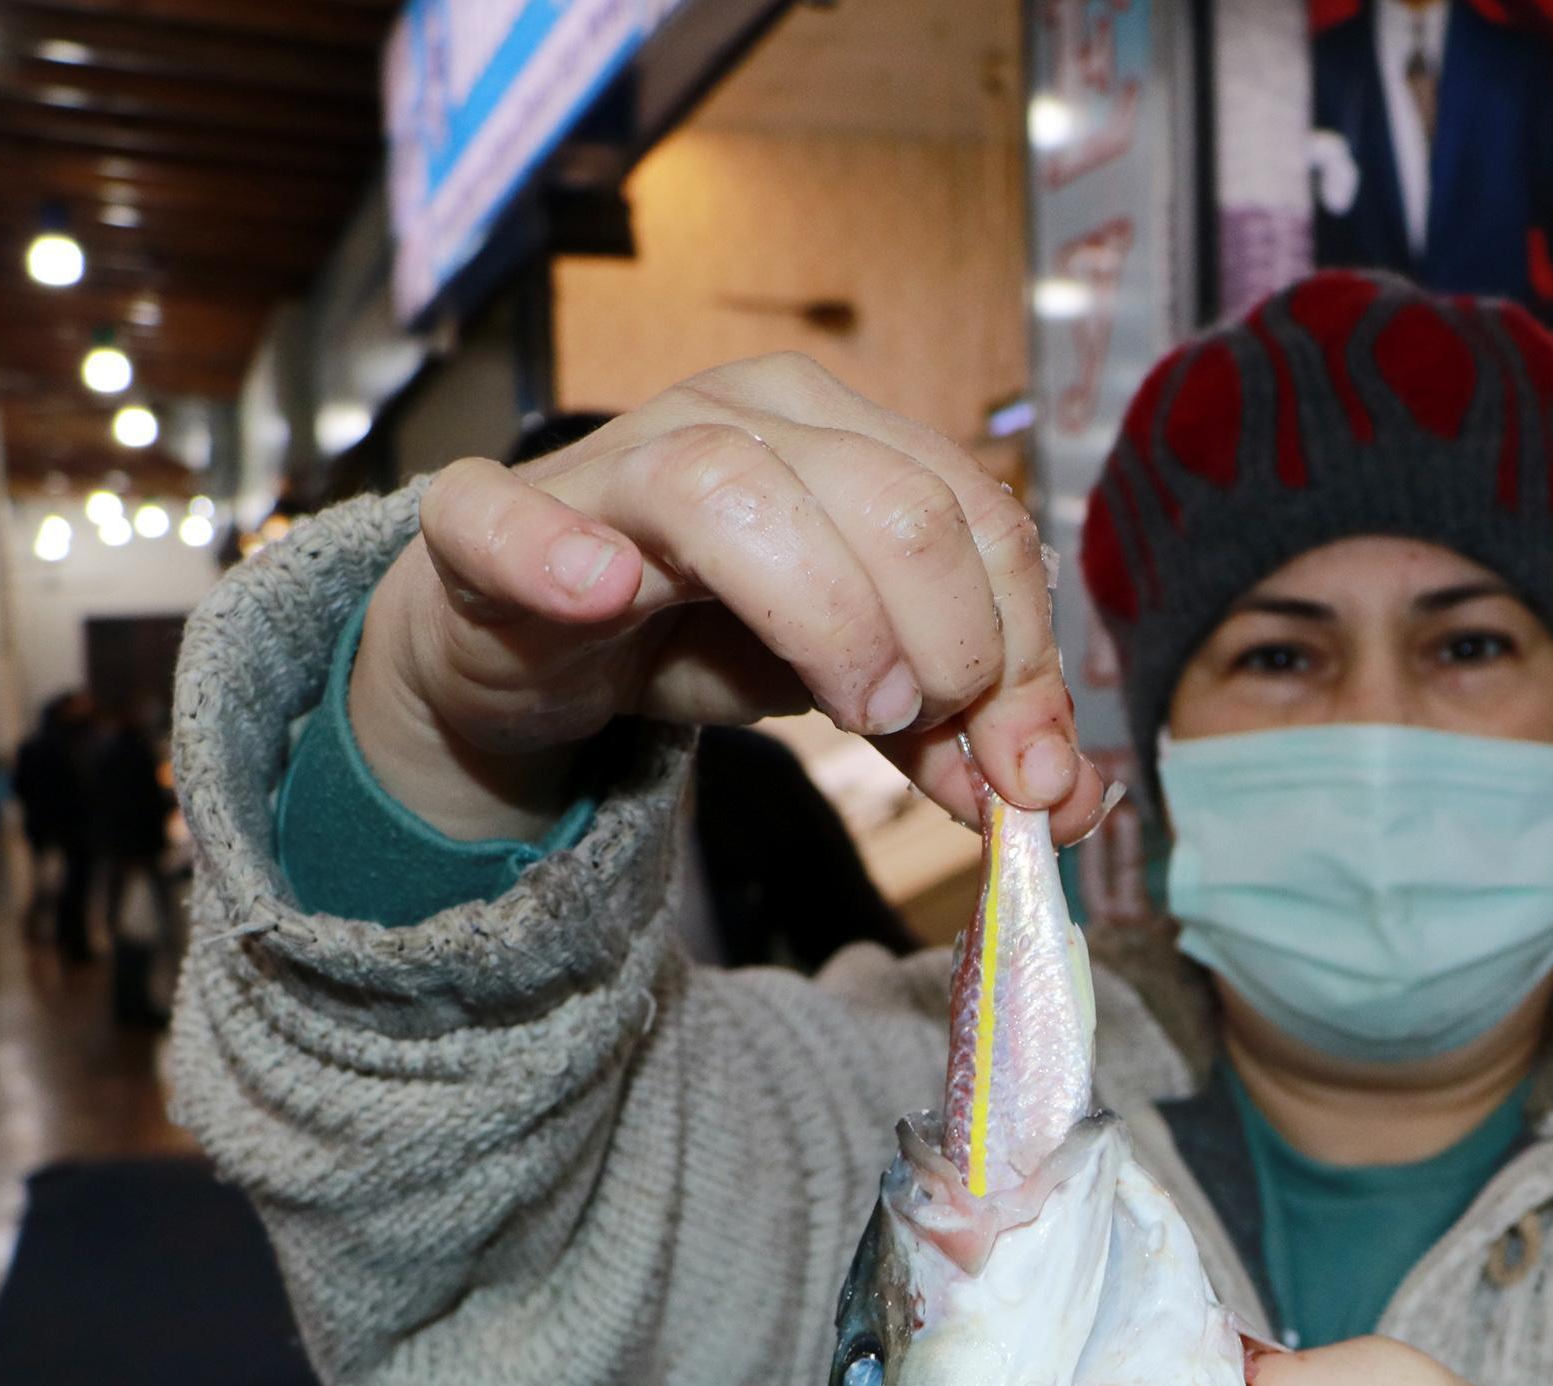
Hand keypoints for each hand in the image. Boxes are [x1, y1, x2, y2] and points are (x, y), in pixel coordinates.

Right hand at [348, 355, 1107, 843]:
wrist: (525, 647)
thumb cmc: (701, 634)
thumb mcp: (853, 688)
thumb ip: (953, 737)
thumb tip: (1062, 804)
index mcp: (847, 436)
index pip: (979, 517)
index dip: (1024, 650)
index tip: (1032, 775)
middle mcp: (743, 414)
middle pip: (893, 500)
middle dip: (948, 639)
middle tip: (931, 733)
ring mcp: (615, 458)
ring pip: (737, 489)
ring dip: (826, 611)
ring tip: (858, 706)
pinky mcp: (491, 521)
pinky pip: (509, 516)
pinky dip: (558, 550)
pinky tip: (603, 589)